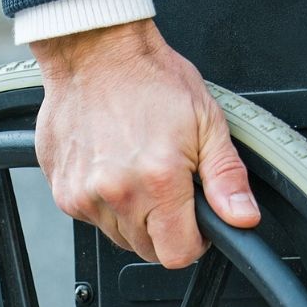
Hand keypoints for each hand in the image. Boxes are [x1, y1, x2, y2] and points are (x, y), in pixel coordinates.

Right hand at [31, 19, 260, 269]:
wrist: (94, 51)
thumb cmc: (149, 78)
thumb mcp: (206, 120)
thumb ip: (226, 176)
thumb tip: (243, 216)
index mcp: (159, 179)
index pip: (178, 254)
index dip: (193, 241)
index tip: (194, 219)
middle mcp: (117, 193)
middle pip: (148, 250)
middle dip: (163, 226)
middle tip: (166, 183)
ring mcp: (84, 195)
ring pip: (118, 236)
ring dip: (132, 214)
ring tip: (136, 169)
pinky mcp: (62, 192)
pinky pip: (91, 218)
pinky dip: (104, 201)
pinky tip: (111, 165)